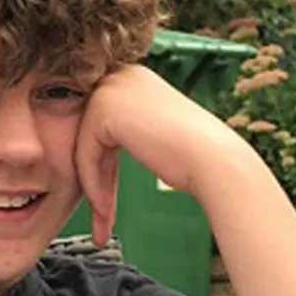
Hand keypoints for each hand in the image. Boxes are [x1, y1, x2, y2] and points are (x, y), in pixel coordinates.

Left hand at [75, 64, 247, 244]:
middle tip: (102, 217)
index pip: (103, 127)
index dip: (103, 168)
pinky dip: (92, 183)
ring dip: (94, 187)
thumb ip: (127, 131)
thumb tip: (100, 146)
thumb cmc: (194, 154)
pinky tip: (104, 208)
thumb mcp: (154, 132)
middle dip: (95, 179)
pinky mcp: (102, 109)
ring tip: (103, 220)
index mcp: (134, 78)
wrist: (212, 158)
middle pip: (91, 137)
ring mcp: (110, 89)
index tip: (106, 202)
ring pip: (84, 147)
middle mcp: (120, 76)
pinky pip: (84, 153)